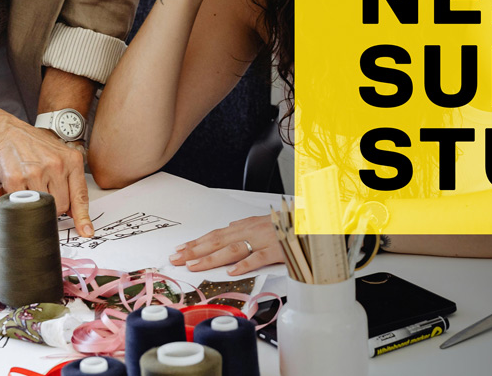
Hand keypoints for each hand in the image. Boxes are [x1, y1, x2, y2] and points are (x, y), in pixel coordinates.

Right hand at [0, 115, 93, 236]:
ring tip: (31, 187)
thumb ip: (70, 179)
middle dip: (54, 206)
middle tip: (44, 193)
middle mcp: (56, 165)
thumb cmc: (33, 145)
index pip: (80, 195)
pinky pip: (22, 204)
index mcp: (72, 160)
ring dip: (36, 204)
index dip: (82, 217)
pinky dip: (20, 201)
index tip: (86, 231)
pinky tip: (19, 188)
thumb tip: (74, 210)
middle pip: (62, 206)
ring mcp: (36, 173)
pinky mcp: (16, 180)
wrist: (6, 134)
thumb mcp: (59, 155)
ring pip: (43, 207)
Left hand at [168, 215, 284, 275]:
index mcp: (247, 225)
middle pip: (217, 240)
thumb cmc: (290, 222)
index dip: (196, 243)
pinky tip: (232, 271)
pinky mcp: (278, 249)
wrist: (315, 219)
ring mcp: (264, 239)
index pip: (216, 234)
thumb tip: (228, 231)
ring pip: (232, 249)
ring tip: (194, 266)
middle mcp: (252, 230)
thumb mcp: (264, 222)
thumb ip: (246, 228)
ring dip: (211, 258)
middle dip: (194, 250)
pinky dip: (245, 264)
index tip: (179, 250)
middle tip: (176, 259)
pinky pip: (260, 257)